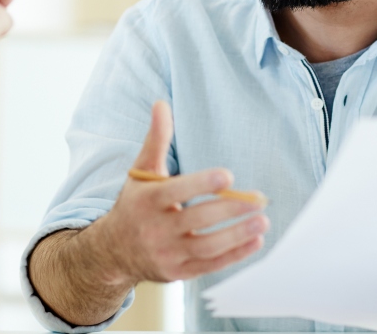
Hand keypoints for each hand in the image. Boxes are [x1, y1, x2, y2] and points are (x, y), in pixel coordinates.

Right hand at [95, 101, 267, 283]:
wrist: (113, 252)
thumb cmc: (135, 204)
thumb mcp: (141, 172)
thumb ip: (156, 139)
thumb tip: (161, 104)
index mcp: (146, 202)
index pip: (175, 192)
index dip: (202, 184)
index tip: (228, 177)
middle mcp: (155, 230)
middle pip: (196, 219)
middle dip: (230, 210)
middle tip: (259, 199)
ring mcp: (167, 255)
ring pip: (207, 246)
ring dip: (237, 235)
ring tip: (262, 220)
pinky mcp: (178, 273)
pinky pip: (210, 266)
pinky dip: (234, 255)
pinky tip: (255, 240)